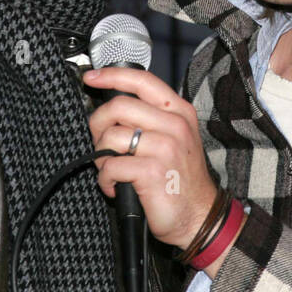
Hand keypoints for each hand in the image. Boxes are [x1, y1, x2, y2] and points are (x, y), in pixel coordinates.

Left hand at [83, 67, 217, 251]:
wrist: (199, 216)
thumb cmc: (180, 178)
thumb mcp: (176, 138)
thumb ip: (151, 118)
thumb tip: (113, 107)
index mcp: (179, 112)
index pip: (142, 81)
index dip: (112, 76)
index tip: (92, 77)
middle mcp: (174, 125)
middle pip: (119, 106)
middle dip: (98, 124)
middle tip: (102, 143)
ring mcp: (165, 148)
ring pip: (111, 136)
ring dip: (101, 155)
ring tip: (110, 169)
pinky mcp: (152, 172)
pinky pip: (111, 165)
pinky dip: (105, 179)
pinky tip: (115, 186)